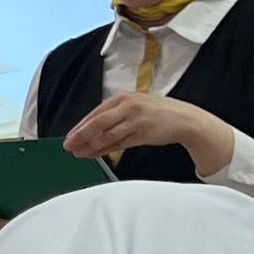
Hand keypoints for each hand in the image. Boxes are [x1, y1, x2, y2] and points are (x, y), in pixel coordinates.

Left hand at [62, 91, 237, 177]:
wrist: (184, 118)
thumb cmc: (157, 112)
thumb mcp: (135, 106)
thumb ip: (115, 114)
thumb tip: (92, 128)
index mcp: (123, 98)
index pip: (96, 113)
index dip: (81, 126)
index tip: (70, 136)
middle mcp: (128, 107)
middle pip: (98, 123)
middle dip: (81, 136)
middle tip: (68, 146)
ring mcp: (135, 121)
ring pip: (107, 135)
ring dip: (91, 146)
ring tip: (79, 153)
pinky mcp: (142, 134)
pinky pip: (119, 144)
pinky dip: (105, 150)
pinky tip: (95, 155)